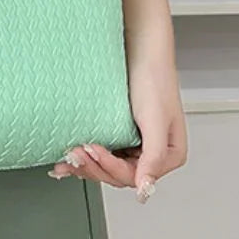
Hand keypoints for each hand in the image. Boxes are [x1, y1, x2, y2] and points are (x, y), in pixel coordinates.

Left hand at [48, 53, 186, 202]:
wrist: (140, 49)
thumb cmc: (153, 78)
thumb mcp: (155, 119)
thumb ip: (154, 157)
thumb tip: (146, 189)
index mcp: (169, 155)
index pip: (134, 176)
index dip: (111, 167)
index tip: (94, 150)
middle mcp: (152, 154)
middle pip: (119, 175)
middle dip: (94, 167)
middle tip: (74, 154)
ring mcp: (135, 144)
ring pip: (108, 166)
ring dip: (87, 164)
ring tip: (69, 156)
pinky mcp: (119, 133)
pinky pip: (102, 152)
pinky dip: (86, 156)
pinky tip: (70, 158)